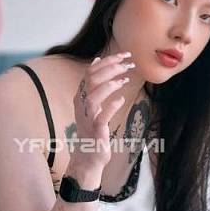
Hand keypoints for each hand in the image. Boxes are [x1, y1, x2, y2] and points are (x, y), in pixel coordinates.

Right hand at [71, 52, 134, 169]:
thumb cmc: (92, 128)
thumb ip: (93, 83)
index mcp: (81, 96)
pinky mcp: (95, 131)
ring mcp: (87, 118)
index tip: (124, 55)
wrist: (87, 155)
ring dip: (109, 85)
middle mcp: (81, 105)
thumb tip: (96, 60)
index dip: (107, 61)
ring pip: (93, 97)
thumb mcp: (92, 102)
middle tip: (128, 64)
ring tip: (124, 80)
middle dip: (110, 68)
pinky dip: (111, 107)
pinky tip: (121, 100)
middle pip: (91, 80)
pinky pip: (101, 117)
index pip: (91, 72)